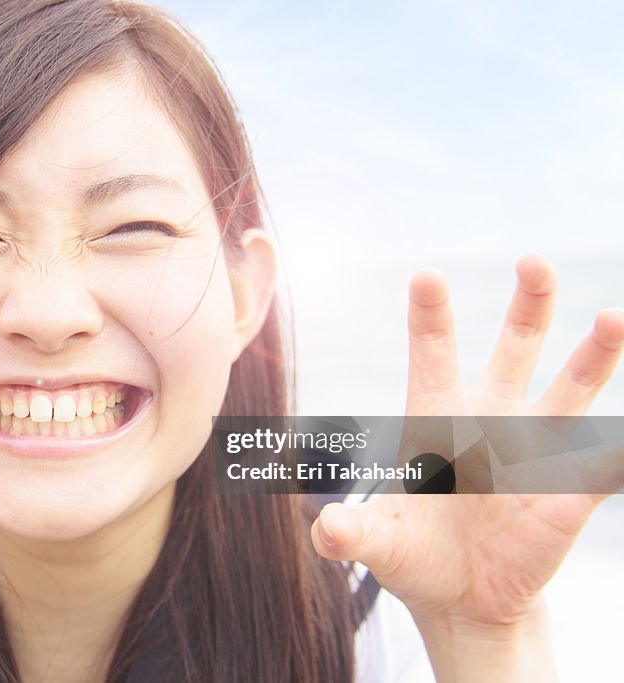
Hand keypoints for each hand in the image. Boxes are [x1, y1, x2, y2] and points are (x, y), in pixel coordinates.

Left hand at [310, 255, 623, 628]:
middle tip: (532, 261)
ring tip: (615, 318)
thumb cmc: (414, 555)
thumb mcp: (378, 543)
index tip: (426, 275)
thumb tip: (325, 532)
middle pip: (515, 346)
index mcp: (434, 418)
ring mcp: (536, 450)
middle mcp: (490, 418)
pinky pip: (604, 462)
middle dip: (528, 304)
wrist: (462, 600)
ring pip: (572, 386)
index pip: (431, 353)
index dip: (430, 315)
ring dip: (595, 353)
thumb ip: (348, 533)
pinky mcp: (571, 491)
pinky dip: (619, 448)